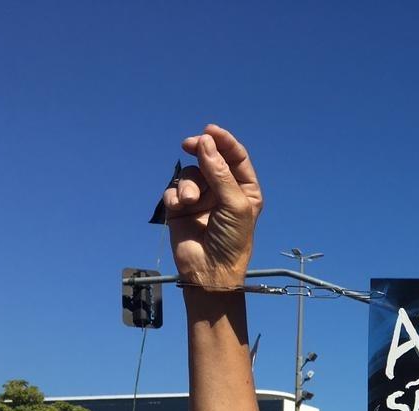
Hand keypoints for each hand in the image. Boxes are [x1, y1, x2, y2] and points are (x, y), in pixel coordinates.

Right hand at [165, 125, 263, 289]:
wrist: (209, 271)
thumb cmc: (231, 241)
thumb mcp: (233, 204)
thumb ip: (219, 172)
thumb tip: (205, 142)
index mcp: (245, 190)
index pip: (236, 157)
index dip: (224, 141)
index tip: (210, 130)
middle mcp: (223, 191)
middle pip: (211, 159)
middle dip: (200, 150)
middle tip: (189, 144)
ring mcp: (202, 198)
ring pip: (190, 174)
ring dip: (187, 183)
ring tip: (188, 200)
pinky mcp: (181, 207)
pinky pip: (174, 189)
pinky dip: (174, 195)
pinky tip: (178, 207)